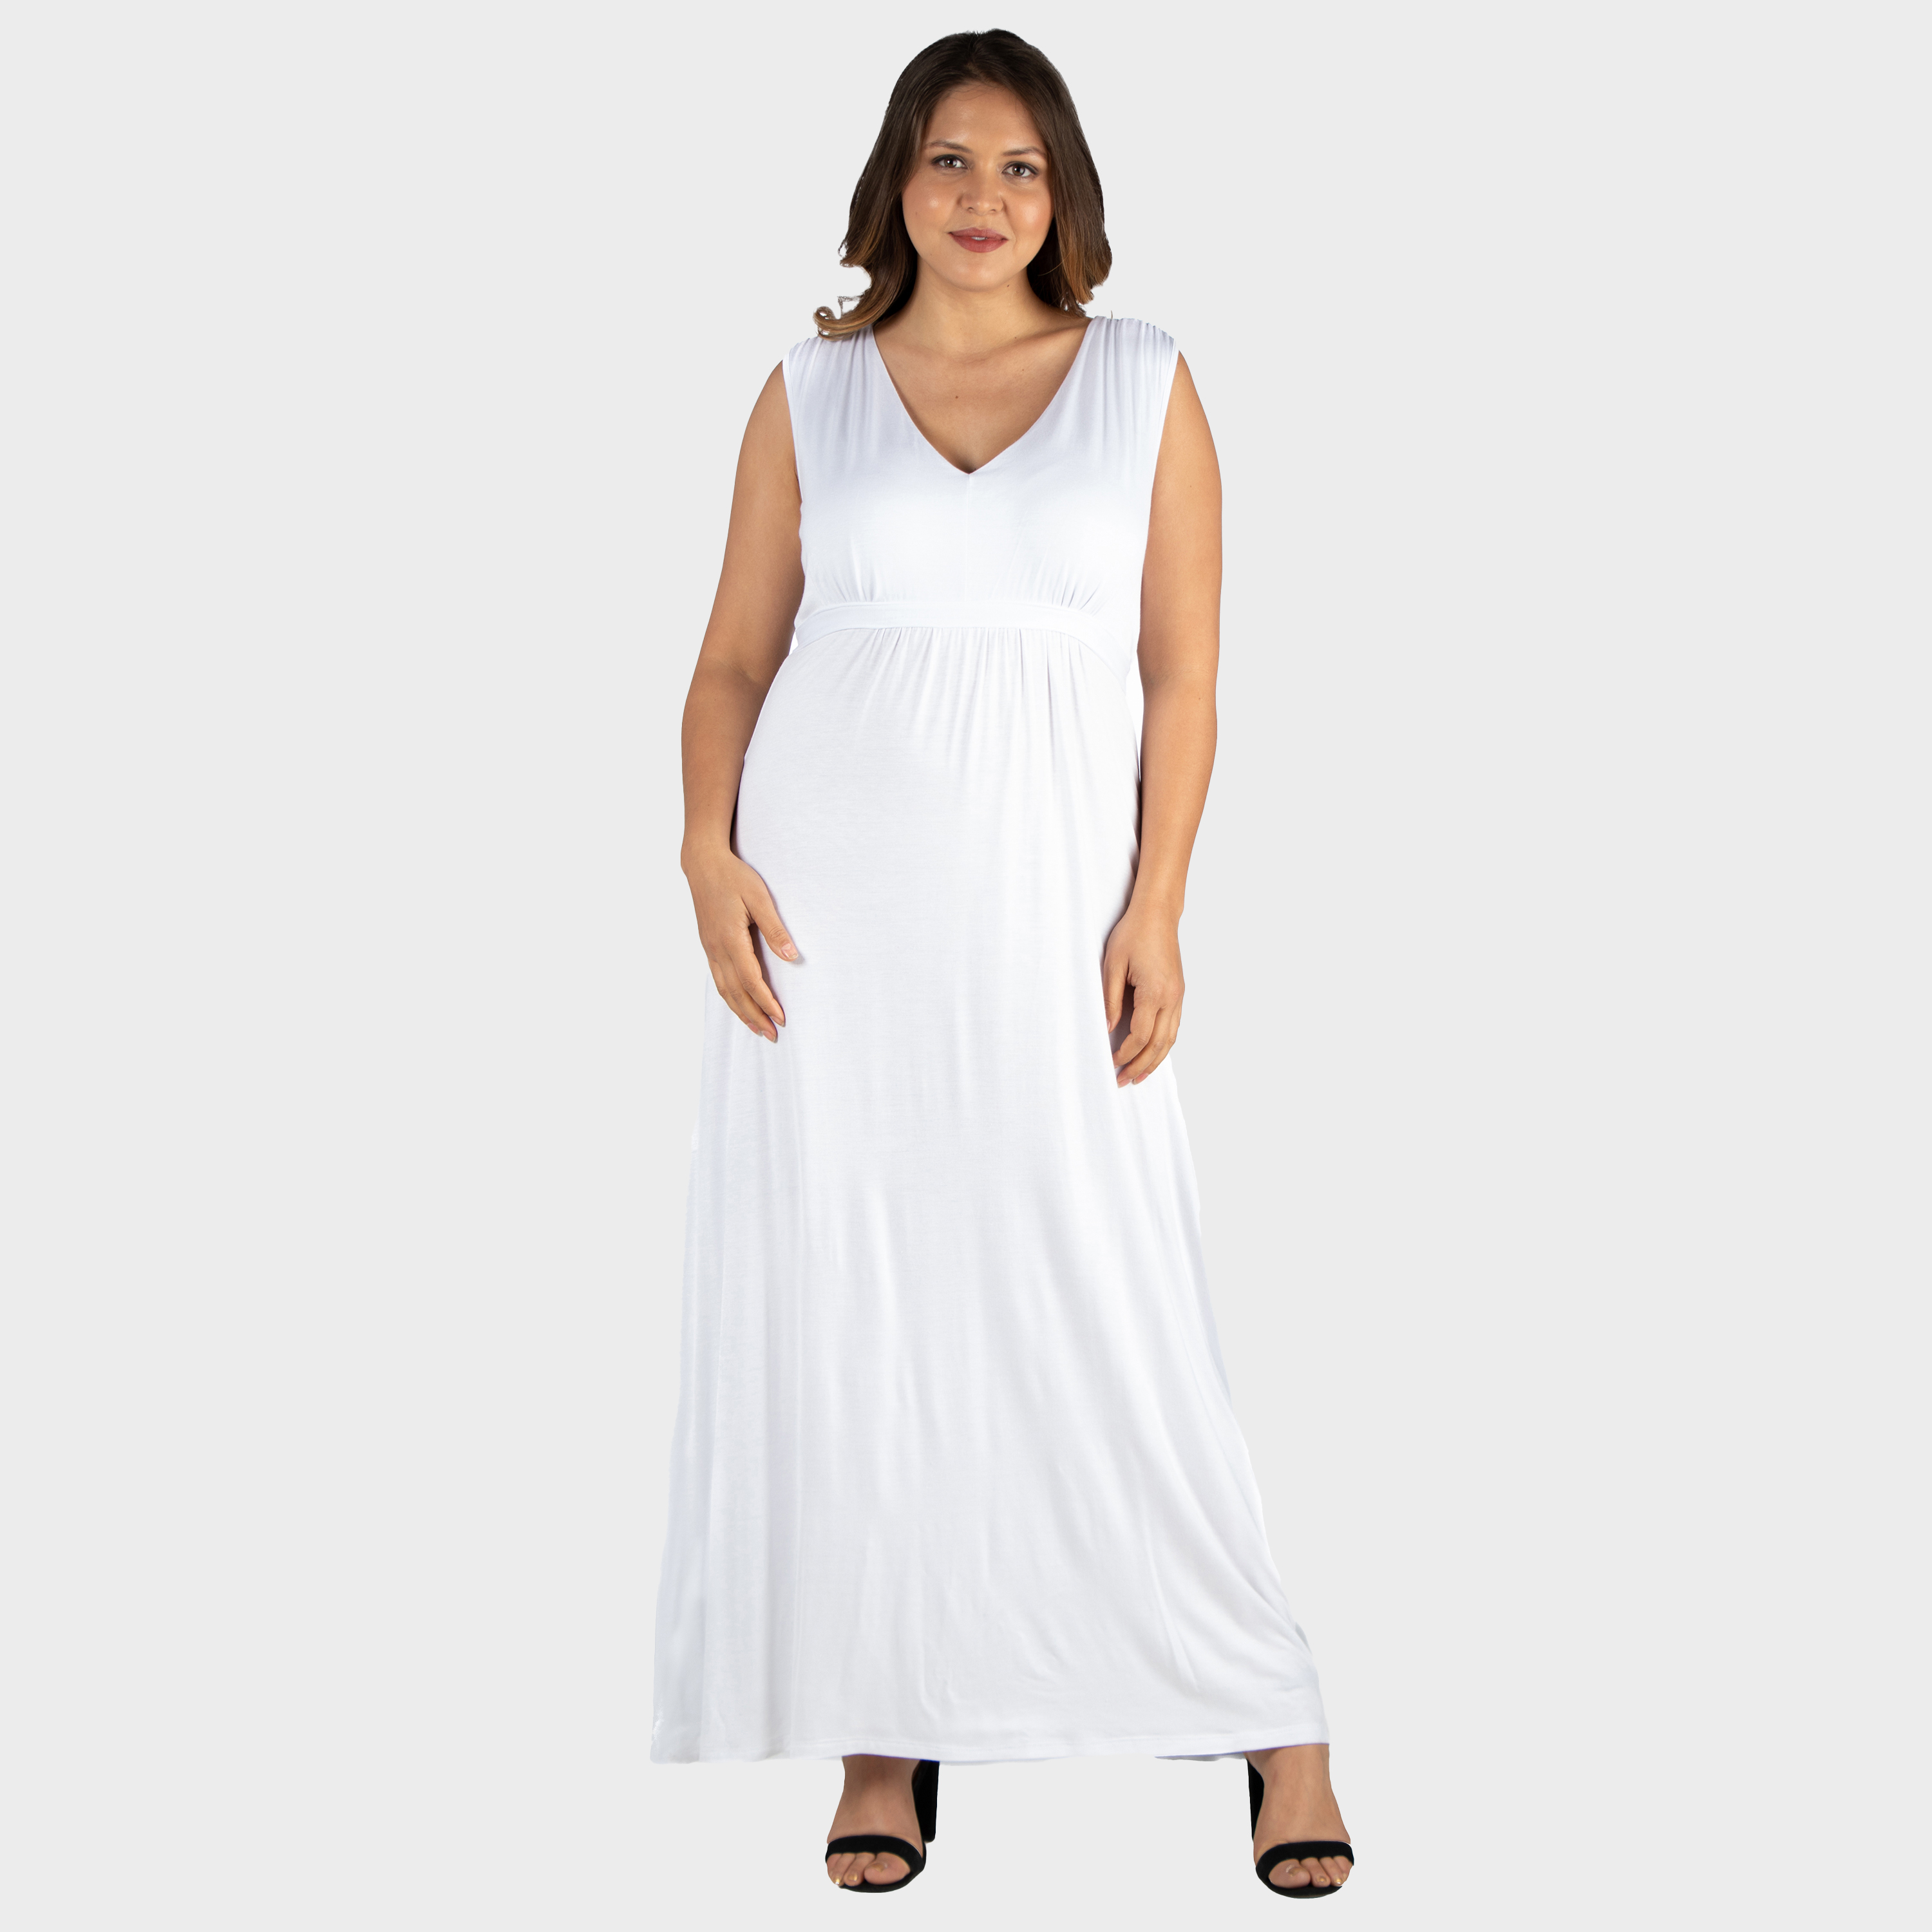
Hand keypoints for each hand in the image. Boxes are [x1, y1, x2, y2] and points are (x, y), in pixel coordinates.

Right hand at [683, 843, 796, 1041]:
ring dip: (741, 1012)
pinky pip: (718, 979)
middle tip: (772, 1035)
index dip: (766, 1002)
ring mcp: (710, 949)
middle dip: (754, 1016)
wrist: (703, 864)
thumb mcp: (759, 897)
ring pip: (725, 989)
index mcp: (730, 939)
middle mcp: (717, 949)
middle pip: (736, 993)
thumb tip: (791, 956)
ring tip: (757, 1029)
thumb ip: (774, 928)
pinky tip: (738, 1004)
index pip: (751, 980)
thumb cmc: (733, 877)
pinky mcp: (708, 945)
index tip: (781, 1018)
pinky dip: (730, 997)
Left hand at [1102, 902, 1183, 1086]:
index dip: (1125, 1053)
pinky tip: (1154, 1053)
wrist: (1157, 914)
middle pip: (1158, 1044)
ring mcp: (1178, 996)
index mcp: (1155, 992)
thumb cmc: (1133, 934)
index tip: (1111, 1062)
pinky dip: (1164, 1045)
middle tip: (1123, 1081)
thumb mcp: (1112, 965)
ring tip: (1140, 1076)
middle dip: (1140, 1065)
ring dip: (1155, 1060)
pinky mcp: (1179, 992)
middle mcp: (1171, 998)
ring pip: (1171, 1038)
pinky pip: (1174, 1026)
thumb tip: (1107, 1028)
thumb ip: (1110, 1000)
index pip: (1140, 1035)